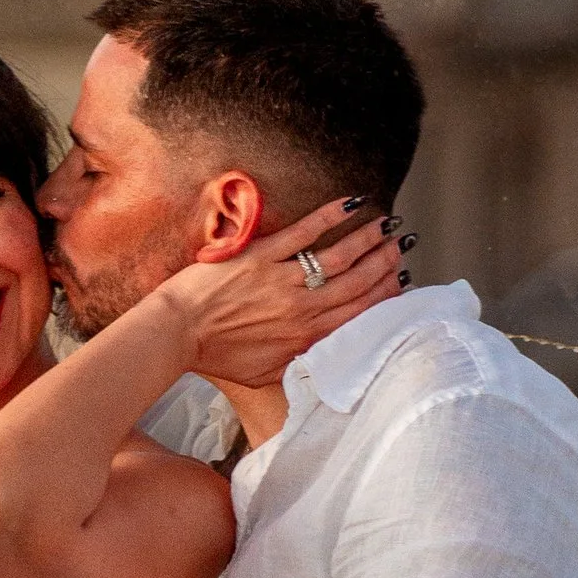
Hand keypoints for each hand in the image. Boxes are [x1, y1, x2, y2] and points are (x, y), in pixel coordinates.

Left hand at [165, 197, 404, 393]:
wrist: (176, 333)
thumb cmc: (214, 356)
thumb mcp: (263, 374)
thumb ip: (297, 365)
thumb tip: (322, 358)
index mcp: (305, 338)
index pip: (358, 313)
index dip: (385, 295)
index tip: (401, 281)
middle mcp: (302, 308)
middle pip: (357, 282)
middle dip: (385, 262)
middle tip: (401, 246)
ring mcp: (283, 280)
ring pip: (340, 256)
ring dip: (369, 238)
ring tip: (387, 225)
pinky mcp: (262, 256)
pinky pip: (306, 232)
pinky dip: (332, 217)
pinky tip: (352, 204)